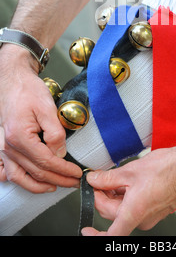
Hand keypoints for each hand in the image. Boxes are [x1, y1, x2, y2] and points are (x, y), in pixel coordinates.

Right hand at [0, 45, 81, 191]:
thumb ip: (55, 132)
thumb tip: (60, 153)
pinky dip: (19, 179)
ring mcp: (3, 148)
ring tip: (54, 186)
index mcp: (20, 137)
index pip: (45, 161)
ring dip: (38, 185)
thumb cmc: (28, 90)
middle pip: (35, 172)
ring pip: (19, 176)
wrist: (12, 80)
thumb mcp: (47, 107)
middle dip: (57, 179)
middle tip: (73, 182)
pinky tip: (29, 181)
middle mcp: (9, 146)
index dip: (63, 170)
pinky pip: (8, 170)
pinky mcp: (3, 146)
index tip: (77, 173)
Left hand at [82, 146, 175, 235]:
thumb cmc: (168, 168)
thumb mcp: (131, 170)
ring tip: (117, 176)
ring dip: (115, 196)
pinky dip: (127, 196)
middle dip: (103, 198)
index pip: (111, 236)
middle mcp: (143, 220)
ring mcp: (151, 216)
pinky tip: (128, 181)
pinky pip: (135, 207)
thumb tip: (93, 180)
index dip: (95, 235)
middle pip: (113, 215)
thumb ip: (107, 178)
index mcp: (134, 213)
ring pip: (123, 211)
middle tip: (99, 179)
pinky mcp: (157, 210)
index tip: (85, 230)